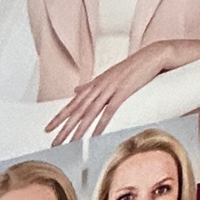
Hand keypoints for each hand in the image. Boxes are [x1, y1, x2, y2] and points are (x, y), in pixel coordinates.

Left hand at [46, 43, 174, 143]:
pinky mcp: (123, 91)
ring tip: (70, 143)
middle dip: (65, 127)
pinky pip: (109, 111)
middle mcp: (98, 86)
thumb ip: (91, 85)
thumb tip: (76, 90)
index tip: (48, 129)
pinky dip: (101, 124)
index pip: (73, 103)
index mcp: (94, 83)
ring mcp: (110, 89)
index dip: (60, 116)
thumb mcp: (108, 75)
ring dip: (79, 130)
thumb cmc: (132, 66)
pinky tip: (94, 135)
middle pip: (78, 110)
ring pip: (90, 112)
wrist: (151, 56)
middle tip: (54, 142)